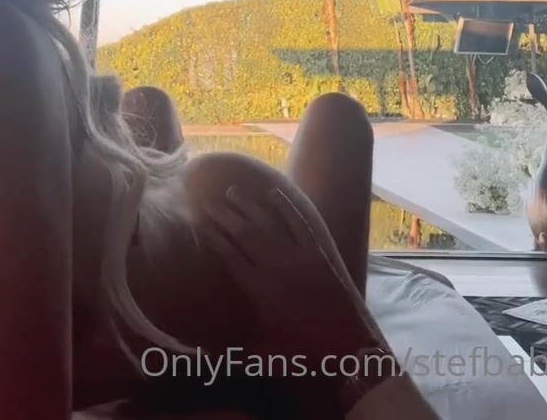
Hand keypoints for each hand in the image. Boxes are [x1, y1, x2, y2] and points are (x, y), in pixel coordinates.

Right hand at [201, 185, 384, 364]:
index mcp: (258, 290)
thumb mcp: (265, 353)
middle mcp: (274, 267)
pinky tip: (274, 193)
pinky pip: (298, 224)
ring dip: (248, 206)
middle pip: (244, 234)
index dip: (214, 237)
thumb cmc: (303, 352)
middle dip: (224, 216)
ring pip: (267, 224)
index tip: (200, 223)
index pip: (229, 256)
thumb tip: (204, 354)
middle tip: (209, 202)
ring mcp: (297, 256)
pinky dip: (286, 207)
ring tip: (233, 191)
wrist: (346, 345)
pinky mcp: (317, 252)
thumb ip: (236, 351)